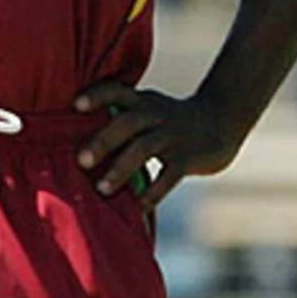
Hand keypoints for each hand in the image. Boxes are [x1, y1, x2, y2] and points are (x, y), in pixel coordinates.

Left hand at [74, 80, 244, 208]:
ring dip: (122, 168)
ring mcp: (173, 135)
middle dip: (103, 140)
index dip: (97, 95)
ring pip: (145, 147)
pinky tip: (138, 206)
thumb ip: (122, 121)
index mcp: (143, 101)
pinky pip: (169, 175)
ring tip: (102, 189)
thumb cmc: (171, 122)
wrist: (222, 121)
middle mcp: (156, 114)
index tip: (75, 106)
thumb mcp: (149, 110)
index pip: (117, 91)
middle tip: (81, 161)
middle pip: (128, 122)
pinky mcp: (188, 157)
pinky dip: (152, 192)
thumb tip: (81, 145)